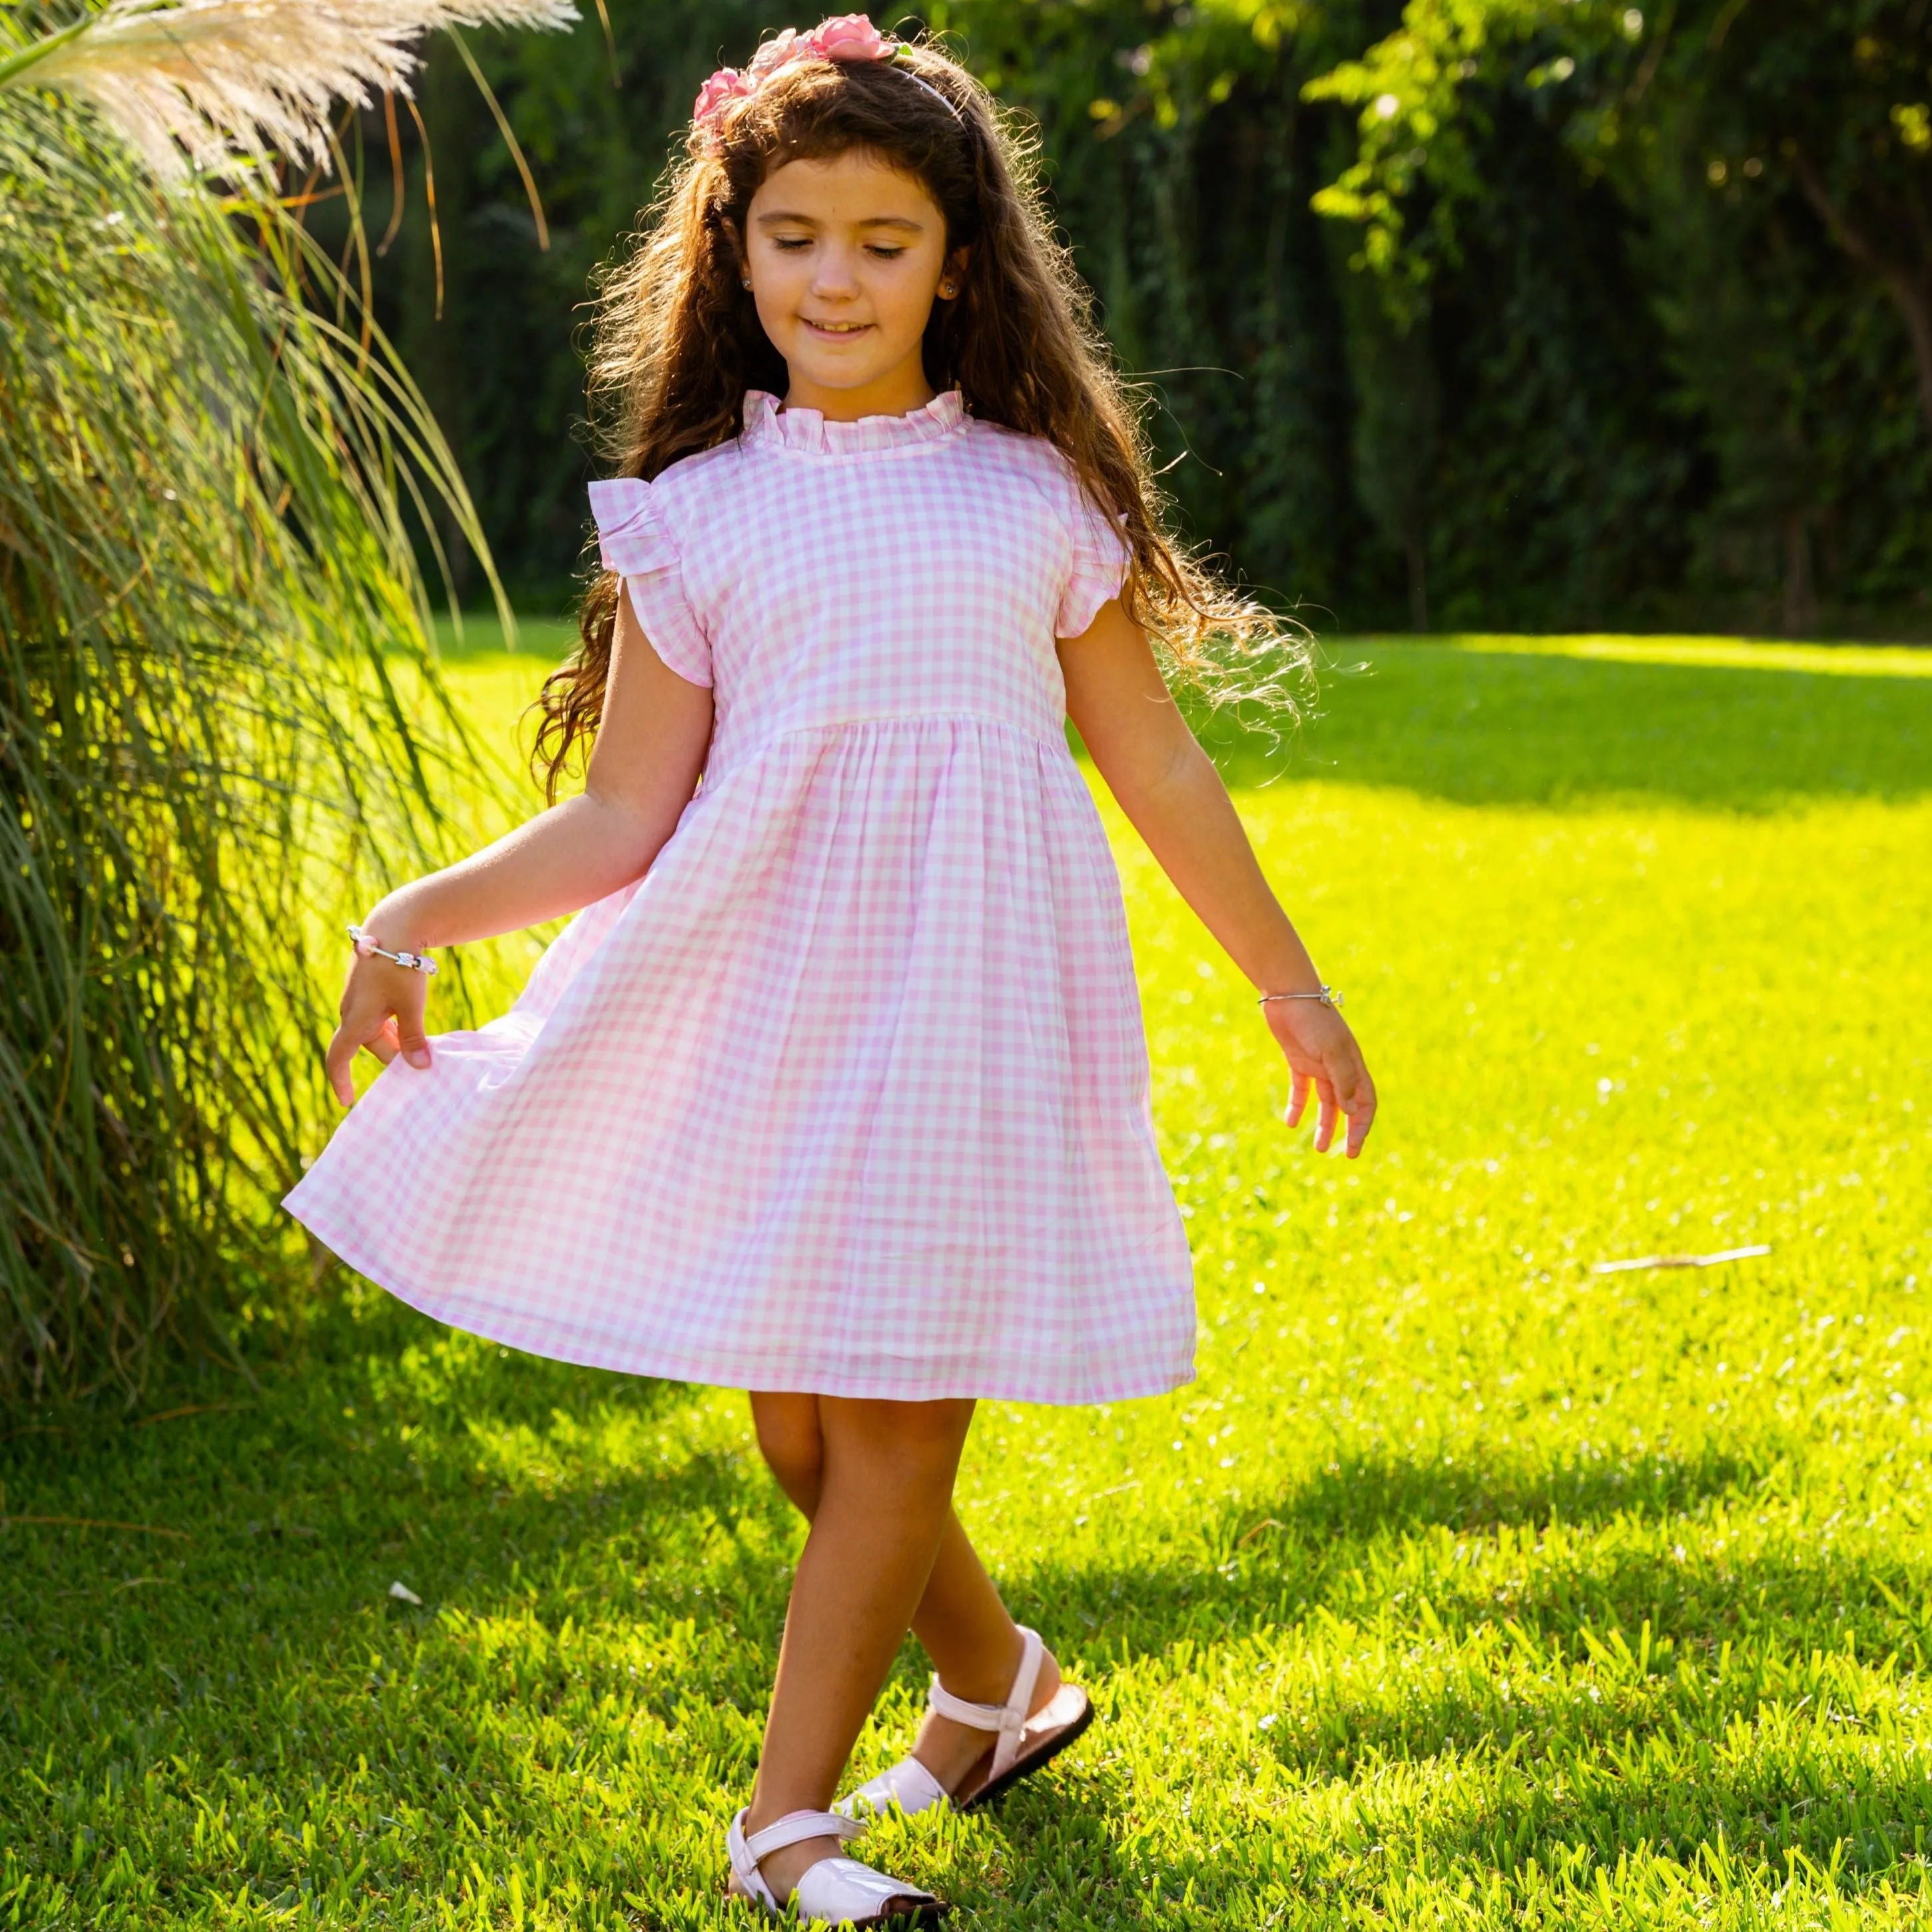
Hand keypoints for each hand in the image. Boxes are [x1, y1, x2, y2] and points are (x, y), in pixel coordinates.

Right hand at [324, 946, 432, 1106]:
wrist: (394, 926)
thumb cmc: (401, 965)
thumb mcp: (412, 1005)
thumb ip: (414, 1037)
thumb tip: (421, 1068)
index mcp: (355, 1018)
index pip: (338, 1058)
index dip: (341, 1081)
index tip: (347, 1101)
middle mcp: (352, 1011)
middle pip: (370, 1045)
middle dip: (394, 1055)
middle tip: (423, 1060)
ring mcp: (359, 999)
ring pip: (376, 1031)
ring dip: (396, 1039)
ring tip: (423, 1042)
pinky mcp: (368, 989)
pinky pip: (379, 1017)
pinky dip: (395, 1024)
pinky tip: (413, 1022)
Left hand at [1264, 997, 1376, 1157]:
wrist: (1287, 995)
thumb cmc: (1314, 1020)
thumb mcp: (1331, 1051)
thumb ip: (1342, 1080)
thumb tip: (1352, 1112)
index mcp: (1353, 1064)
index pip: (1365, 1101)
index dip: (1362, 1125)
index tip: (1354, 1147)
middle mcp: (1339, 1067)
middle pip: (1348, 1106)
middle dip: (1348, 1130)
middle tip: (1346, 1155)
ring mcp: (1318, 1064)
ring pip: (1325, 1102)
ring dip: (1324, 1124)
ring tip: (1318, 1147)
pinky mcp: (1298, 1060)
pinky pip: (1301, 1089)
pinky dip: (1297, 1106)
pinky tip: (1290, 1123)